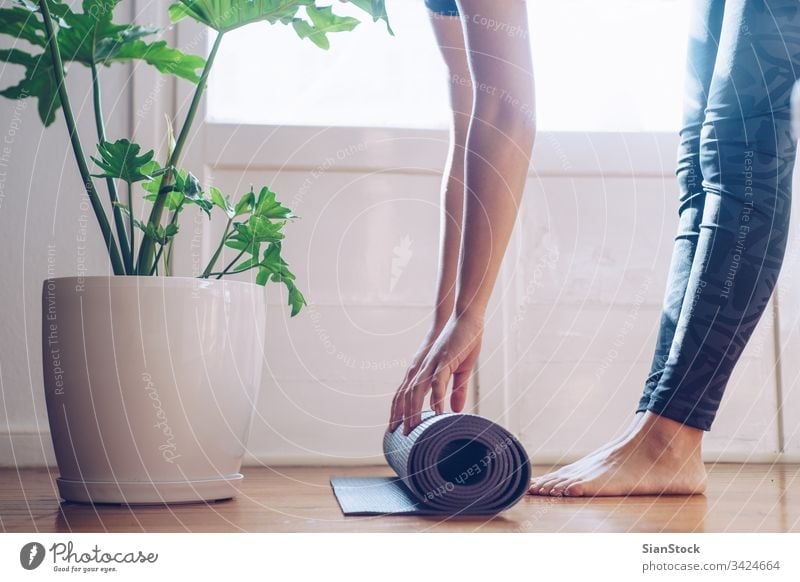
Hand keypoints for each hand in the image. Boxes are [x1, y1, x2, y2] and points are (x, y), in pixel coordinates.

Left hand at [388, 312, 483, 434]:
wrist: (468, 319)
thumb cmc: (464, 342)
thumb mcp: (462, 370)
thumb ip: (457, 390)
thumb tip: (455, 410)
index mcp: (424, 369)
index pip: (405, 392)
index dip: (399, 409)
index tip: (396, 427)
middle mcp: (423, 367)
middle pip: (405, 394)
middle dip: (400, 414)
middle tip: (398, 434)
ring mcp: (432, 363)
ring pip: (417, 390)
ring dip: (413, 410)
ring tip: (413, 428)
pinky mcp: (444, 359)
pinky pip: (437, 382)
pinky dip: (436, 397)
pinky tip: (437, 412)